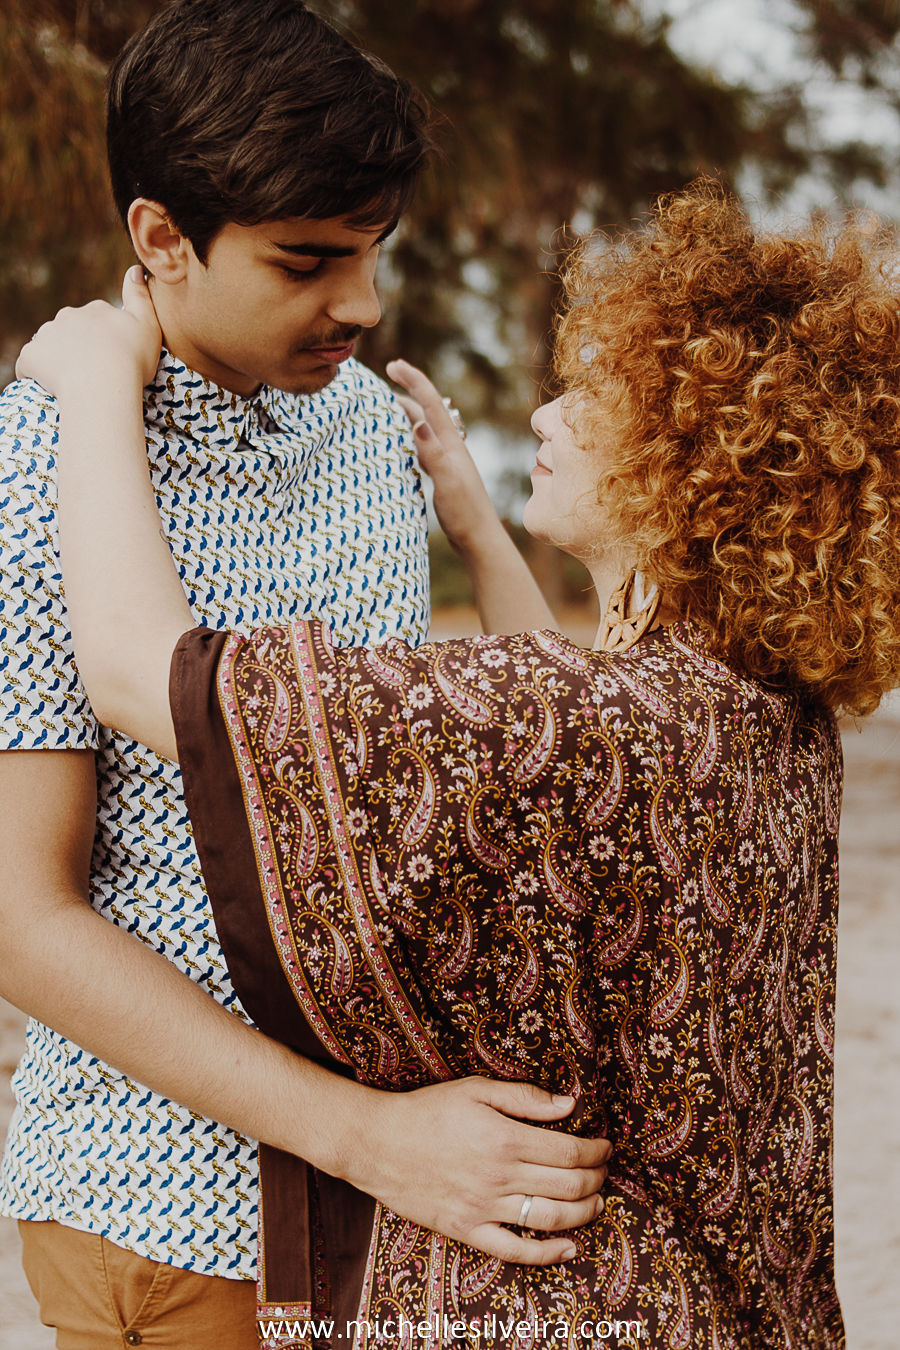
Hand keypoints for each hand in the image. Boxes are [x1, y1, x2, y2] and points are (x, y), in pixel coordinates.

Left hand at [16, 266, 161, 398]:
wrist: (102, 385)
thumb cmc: (131, 359)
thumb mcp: (148, 325)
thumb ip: (140, 296)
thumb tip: (134, 269)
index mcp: (96, 310)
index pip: (97, 320)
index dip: (105, 338)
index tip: (114, 356)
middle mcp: (68, 316)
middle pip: (72, 330)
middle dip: (79, 345)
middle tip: (95, 370)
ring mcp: (47, 335)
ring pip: (51, 345)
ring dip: (58, 358)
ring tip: (75, 381)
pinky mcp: (31, 356)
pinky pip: (30, 364)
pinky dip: (37, 373)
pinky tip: (51, 386)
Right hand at [346, 1076, 610, 1264]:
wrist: (377, 1142)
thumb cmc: (426, 1110)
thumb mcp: (475, 1088)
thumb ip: (524, 1097)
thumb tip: (569, 1104)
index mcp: (504, 1138)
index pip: (569, 1151)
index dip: (596, 1151)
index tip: (605, 1146)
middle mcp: (498, 1176)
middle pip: (567, 1186)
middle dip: (596, 1179)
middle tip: (604, 1171)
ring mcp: (483, 1208)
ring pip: (550, 1219)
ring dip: (583, 1213)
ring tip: (595, 1203)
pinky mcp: (466, 1230)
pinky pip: (515, 1251)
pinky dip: (548, 1254)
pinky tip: (569, 1247)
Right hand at [386, 359, 500, 555]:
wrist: (479, 539)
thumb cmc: (465, 513)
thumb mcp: (447, 482)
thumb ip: (433, 453)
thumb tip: (417, 422)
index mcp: (450, 444)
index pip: (430, 403)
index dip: (413, 380)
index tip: (393, 364)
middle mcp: (449, 447)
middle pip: (425, 411)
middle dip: (406, 392)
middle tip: (382, 381)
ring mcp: (446, 461)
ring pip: (422, 428)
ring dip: (405, 415)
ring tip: (384, 409)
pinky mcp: (442, 475)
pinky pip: (421, 447)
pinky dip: (407, 438)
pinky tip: (400, 445)